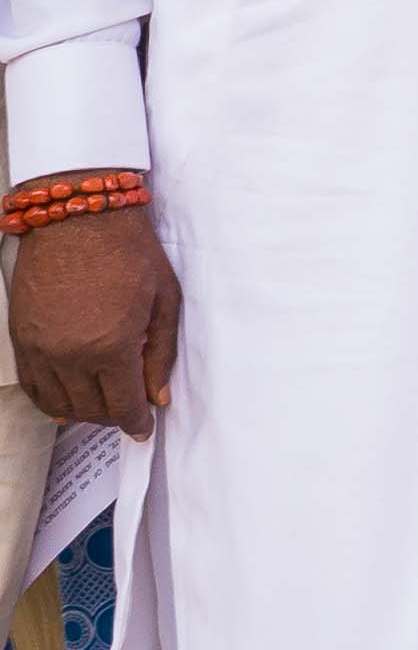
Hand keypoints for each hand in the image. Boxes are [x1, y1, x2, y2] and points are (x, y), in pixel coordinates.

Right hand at [10, 209, 175, 437]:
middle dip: (113, 417)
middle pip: (91, 409)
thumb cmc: (130, 253)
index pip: (124, 404)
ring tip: (102, 407)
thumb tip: (160, 397)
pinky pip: (32, 386)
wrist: (78, 219)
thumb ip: (161, 353)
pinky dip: (49, 401)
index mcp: (112, 347)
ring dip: (83, 412)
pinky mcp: (20, 339)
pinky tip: (63, 403)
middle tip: (129, 412)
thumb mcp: (165, 300)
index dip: (137, 423)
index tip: (144, 430)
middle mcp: (71, 355)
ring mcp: (41, 349)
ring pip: (59, 403)